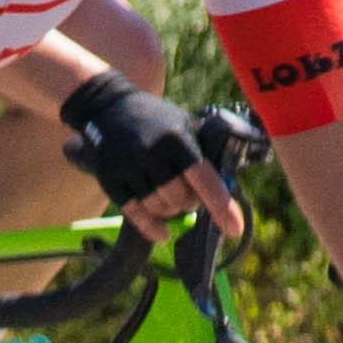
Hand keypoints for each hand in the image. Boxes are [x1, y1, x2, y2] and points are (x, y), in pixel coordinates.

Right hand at [52, 73, 237, 236]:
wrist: (110, 108)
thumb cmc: (159, 121)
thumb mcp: (187, 126)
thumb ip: (206, 154)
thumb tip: (228, 190)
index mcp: (177, 139)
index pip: (204, 179)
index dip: (221, 207)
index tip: (234, 229)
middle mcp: (151, 153)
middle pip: (180, 199)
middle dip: (190, 204)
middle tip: (191, 198)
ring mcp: (126, 166)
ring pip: (158, 208)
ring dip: (171, 211)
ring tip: (173, 201)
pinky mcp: (108, 177)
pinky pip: (134, 213)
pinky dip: (151, 227)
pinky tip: (162, 234)